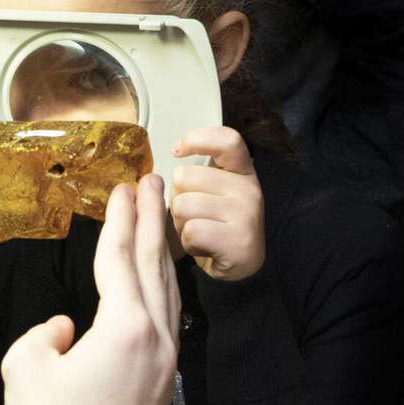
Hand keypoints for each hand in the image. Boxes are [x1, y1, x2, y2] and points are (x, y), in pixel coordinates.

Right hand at [2, 174, 179, 404]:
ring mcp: (166, 360)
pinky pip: (168, 320)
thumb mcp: (25, 370)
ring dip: (160, 253)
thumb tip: (65, 331)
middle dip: (151, 221)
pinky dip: (162, 290)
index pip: (121, 258)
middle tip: (152, 184)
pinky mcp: (165, 382)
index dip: (120, 219)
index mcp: (125, 327)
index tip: (125, 186)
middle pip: (154, 265)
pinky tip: (156, 285)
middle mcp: (156, 338)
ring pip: (167, 292)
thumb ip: (42, 335)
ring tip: (157, 222)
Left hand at [169, 127, 265, 281]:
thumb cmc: (217, 226)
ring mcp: (246, 215)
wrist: (239, 265)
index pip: (226, 140)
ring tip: (198, 232)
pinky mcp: (238, 241)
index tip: (176, 150)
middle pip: (185, 177)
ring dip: (181, 223)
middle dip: (178, 199)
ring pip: (184, 205)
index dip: (197, 139)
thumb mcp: (213, 193)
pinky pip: (191, 231)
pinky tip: (203, 246)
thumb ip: (194, 175)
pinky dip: (188, 242)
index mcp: (243, 171)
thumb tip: (154, 177)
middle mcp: (249, 189)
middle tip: (195, 216)